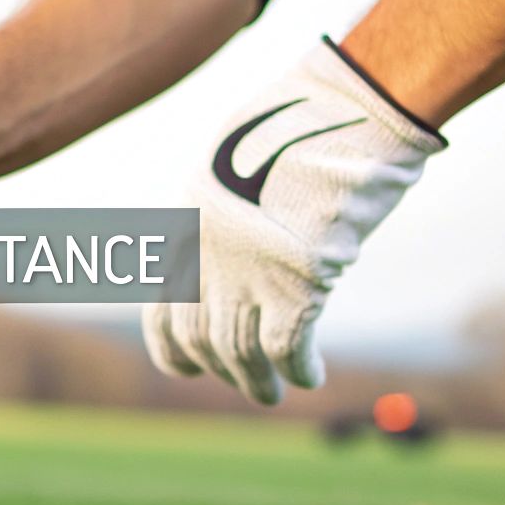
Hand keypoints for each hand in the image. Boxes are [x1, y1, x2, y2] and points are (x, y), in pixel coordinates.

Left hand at [142, 39, 444, 404]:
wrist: (342, 113)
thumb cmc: (301, 126)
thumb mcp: (240, 163)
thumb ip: (230, 210)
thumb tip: (238, 241)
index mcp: (186, 225)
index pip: (162, 309)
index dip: (173, 347)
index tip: (188, 367)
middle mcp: (204, 255)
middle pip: (202, 338)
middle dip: (223, 370)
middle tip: (251, 386)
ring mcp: (245, 272)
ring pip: (238, 353)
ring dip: (257, 381)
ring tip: (273, 392)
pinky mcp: (292, 285)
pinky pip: (283, 349)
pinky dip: (296, 370)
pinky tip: (310, 376)